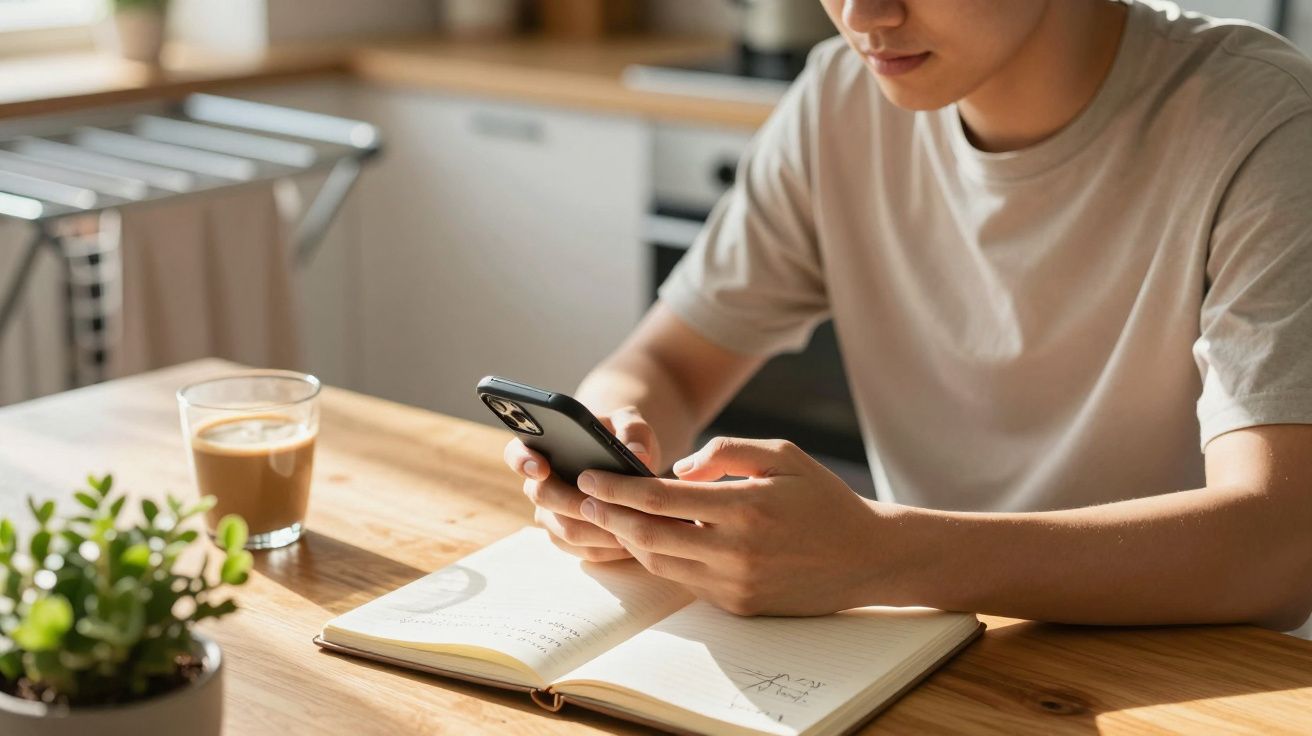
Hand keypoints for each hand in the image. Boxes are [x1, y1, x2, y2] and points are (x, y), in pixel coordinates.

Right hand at [504, 406, 660, 562]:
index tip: (541, 468)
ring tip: (628, 526)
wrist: (628, 464)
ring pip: (564, 529)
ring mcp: (551, 513)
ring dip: (596, 530)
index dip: (523, 461)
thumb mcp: (631, 424)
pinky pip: (581, 551)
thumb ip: (633, 432)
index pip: (516, 453)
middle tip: (606, 503)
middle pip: (542, 496)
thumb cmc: (622, 436)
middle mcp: (539, 483)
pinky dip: (606, 549)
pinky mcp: (569, 538)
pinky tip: (629, 542)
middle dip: (575, 502)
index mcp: (543, 446)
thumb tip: (638, 455)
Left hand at [575, 437, 899, 615]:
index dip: (619, 487)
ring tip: (610, 517)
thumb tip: (676, 469)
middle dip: (610, 515)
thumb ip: (725, 451)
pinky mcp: (738, 605)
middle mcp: (737, 550)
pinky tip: (649, 539)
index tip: (590, 475)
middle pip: (649, 536)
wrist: (866, 557)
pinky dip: (661, 559)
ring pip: (661, 563)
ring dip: (629, 540)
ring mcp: (736, 583)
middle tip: (585, 498)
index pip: (662, 497)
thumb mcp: (781, 454)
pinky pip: (685, 581)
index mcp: (746, 506)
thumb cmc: (822, 498)